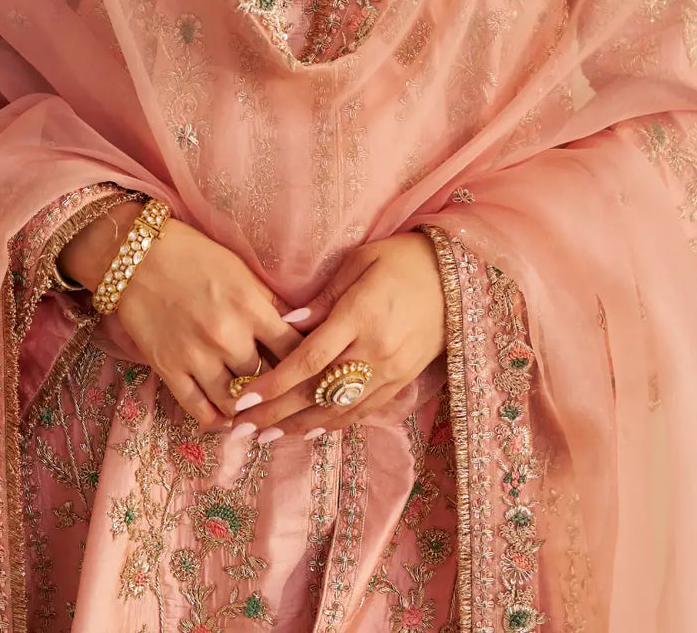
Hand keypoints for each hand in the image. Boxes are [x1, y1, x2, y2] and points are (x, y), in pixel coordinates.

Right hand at [60, 201, 305, 432]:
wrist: (135, 254)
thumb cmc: (193, 254)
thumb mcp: (240, 269)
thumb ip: (268, 302)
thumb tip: (299, 329)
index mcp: (250, 305)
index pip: (295, 349)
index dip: (308, 364)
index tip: (314, 372)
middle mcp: (227, 335)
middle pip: (268, 379)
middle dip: (280, 388)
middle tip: (291, 396)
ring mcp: (196, 356)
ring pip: (236, 402)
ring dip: (250, 410)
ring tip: (261, 413)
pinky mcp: (169, 369)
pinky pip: (199, 410)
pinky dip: (217, 421)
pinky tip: (228, 419)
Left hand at [227, 232, 446, 438]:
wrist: (455, 275)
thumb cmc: (401, 260)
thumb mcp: (359, 262)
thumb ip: (322, 298)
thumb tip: (286, 325)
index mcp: (361, 316)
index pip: (310, 359)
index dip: (275, 382)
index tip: (244, 397)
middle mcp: (376, 351)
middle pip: (318, 392)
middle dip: (277, 413)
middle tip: (241, 427)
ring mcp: (391, 372)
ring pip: (338, 410)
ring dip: (299, 426)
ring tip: (265, 436)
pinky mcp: (402, 382)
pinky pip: (361, 411)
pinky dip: (332, 424)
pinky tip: (306, 431)